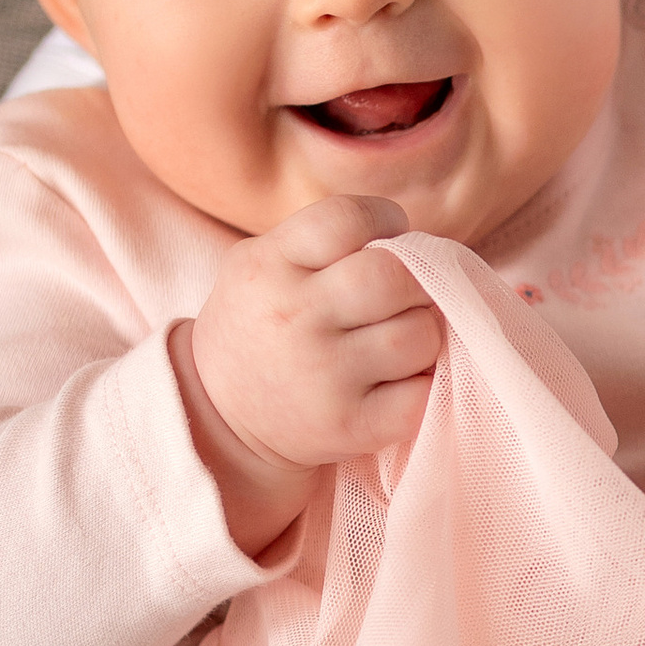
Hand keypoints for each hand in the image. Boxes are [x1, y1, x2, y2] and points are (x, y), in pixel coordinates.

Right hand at [178, 196, 440, 550]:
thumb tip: (415, 244)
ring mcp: (322, 376)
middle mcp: (293, 317)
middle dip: (417, 280)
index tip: (389, 240)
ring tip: (399, 341)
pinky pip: (422, 394)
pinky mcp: (349, 425)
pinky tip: (399, 381)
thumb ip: (324, 243)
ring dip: (424, 335)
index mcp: (268, 266)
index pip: (347, 219)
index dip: (384, 220)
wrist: (219, 415)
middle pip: (394, 277)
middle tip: (408, 296)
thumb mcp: (261, 264)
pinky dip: (425, 386)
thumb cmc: (260, 324)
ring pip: (419, 335)